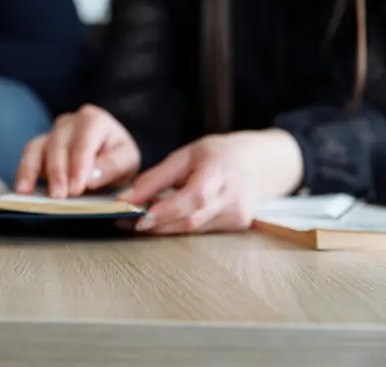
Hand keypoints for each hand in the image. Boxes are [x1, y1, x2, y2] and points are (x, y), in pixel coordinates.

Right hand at [15, 104, 140, 198]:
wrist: (108, 158)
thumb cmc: (117, 158)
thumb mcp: (127, 161)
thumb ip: (112, 166)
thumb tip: (90, 179)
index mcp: (94, 119)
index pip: (84, 141)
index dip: (79, 165)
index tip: (77, 188)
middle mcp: (70, 121)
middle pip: (59, 144)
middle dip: (58, 172)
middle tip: (58, 197)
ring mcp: (52, 132)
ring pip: (38, 147)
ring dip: (33, 171)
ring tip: (27, 192)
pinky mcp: (40, 146)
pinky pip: (28, 155)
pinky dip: (23, 172)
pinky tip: (21, 189)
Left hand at [117, 129, 303, 233]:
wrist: (259, 163)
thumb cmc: (218, 154)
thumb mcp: (185, 155)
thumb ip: (156, 177)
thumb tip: (127, 198)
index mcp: (219, 172)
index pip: (193, 198)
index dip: (164, 211)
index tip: (137, 216)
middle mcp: (232, 198)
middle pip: (190, 219)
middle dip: (155, 224)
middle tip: (126, 221)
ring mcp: (237, 216)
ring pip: (193, 229)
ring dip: (163, 228)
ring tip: (138, 221)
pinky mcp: (236, 227)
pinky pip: (200, 231)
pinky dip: (179, 227)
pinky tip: (163, 221)